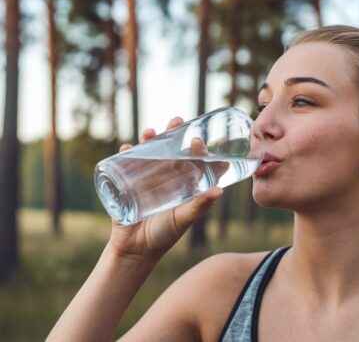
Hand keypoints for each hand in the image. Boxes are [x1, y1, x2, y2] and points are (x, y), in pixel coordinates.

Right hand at [107, 117, 223, 262]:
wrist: (136, 250)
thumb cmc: (165, 235)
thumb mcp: (184, 218)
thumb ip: (200, 206)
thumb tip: (220, 190)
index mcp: (183, 183)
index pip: (192, 160)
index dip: (196, 148)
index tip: (198, 140)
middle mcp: (166, 177)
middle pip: (170, 149)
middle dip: (173, 133)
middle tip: (177, 120)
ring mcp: (146, 178)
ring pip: (148, 152)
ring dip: (149, 139)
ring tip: (151, 131)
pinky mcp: (127, 183)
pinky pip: (125, 164)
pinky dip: (125, 153)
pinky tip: (127, 147)